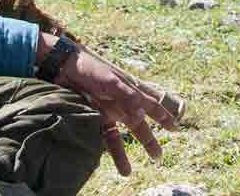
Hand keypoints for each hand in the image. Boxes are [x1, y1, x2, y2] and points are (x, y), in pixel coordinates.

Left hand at [37, 35, 179, 175]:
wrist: (65, 67)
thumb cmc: (91, 69)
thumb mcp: (111, 81)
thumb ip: (127, 96)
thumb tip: (142, 114)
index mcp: (130, 91)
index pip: (151, 105)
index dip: (163, 116)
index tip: (175, 127)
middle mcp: (121, 103)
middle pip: (138, 125)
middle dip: (148, 140)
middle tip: (157, 156)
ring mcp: (107, 111)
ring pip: (120, 135)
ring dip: (125, 153)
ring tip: (128, 171)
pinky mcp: (93, 116)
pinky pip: (102, 136)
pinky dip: (106, 149)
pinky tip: (107, 160)